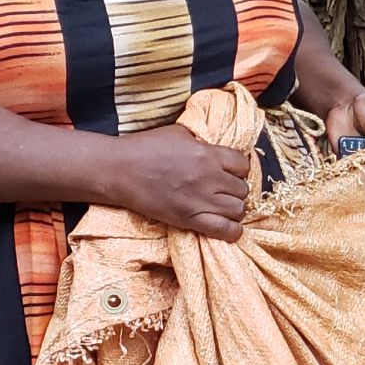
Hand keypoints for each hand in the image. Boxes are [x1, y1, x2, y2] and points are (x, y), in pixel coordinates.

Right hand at [115, 124, 249, 240]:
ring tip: (222, 207)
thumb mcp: (179, 133)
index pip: (243, 164)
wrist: (120, 170)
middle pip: (242, 188)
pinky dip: (232, 230)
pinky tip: (228, 227)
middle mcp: (208, 177)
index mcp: (207, 154)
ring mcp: (200, 200)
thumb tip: (215, 147)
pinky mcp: (189, 219)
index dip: (239, 168)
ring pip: (238, 209)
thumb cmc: (145, 148)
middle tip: (223, 190)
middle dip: (236, 189)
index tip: (230, 171)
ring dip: (234, 208)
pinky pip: (225, 230)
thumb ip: (202, 141)